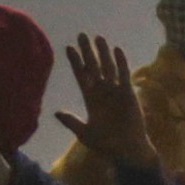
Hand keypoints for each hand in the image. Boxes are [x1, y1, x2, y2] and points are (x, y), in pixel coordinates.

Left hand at [58, 32, 152, 168]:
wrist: (126, 150)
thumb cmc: (106, 144)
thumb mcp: (85, 133)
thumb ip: (71, 121)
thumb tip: (56, 112)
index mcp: (91, 99)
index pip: (81, 75)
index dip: (75, 62)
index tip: (69, 48)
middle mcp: (102, 92)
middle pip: (93, 67)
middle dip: (87, 51)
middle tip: (81, 35)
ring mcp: (115, 91)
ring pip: (107, 67)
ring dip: (103, 53)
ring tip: (98, 37)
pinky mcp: (128, 93)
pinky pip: (123, 75)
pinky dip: (121, 62)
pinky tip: (116, 50)